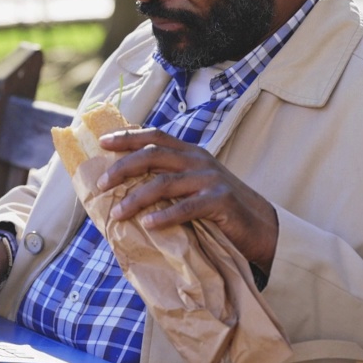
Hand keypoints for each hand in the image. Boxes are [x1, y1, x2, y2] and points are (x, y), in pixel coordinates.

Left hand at [96, 128, 278, 270]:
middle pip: (153, 155)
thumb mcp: (194, 185)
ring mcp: (210, 179)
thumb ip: (169, 180)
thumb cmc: (219, 208)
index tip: (101, 142)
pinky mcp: (221, 201)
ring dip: (136, 198)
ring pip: (164, 182)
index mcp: (190, 153)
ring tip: (117, 214)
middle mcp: (198, 160)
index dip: (127, 137)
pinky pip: (187, 207)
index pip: (154, 137)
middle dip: (123, 167)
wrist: (262, 225)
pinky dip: (166, 216)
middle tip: (101, 184)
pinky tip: (148, 224)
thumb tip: (126, 188)